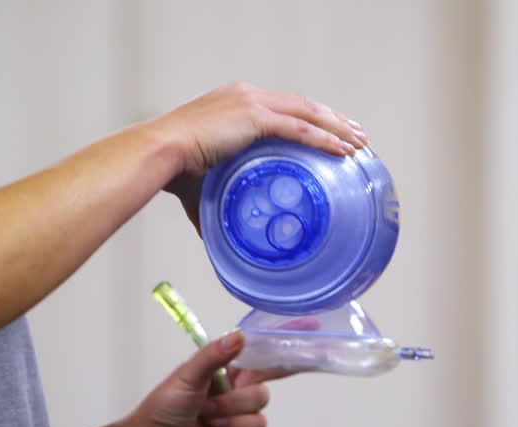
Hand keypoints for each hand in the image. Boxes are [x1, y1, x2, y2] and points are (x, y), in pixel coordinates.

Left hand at [126, 329, 281, 426]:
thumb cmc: (163, 407)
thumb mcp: (186, 376)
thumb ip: (213, 356)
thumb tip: (240, 336)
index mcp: (222, 367)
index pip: (254, 355)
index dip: (272, 354)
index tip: (288, 350)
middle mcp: (233, 387)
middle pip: (261, 382)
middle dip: (237, 394)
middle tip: (212, 399)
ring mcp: (238, 410)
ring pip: (260, 403)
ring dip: (232, 411)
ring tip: (207, 416)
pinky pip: (257, 425)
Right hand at [158, 82, 367, 232]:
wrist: (159, 153)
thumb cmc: (172, 172)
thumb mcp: (202, 185)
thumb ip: (217, 204)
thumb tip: (219, 238)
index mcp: (235, 103)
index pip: (283, 107)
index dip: (310, 118)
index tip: (330, 129)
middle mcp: (246, 96)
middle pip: (302, 105)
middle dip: (332, 119)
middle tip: (355, 135)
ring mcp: (251, 103)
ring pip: (307, 113)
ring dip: (337, 128)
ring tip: (359, 143)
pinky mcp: (254, 117)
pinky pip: (300, 128)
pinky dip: (324, 139)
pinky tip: (342, 150)